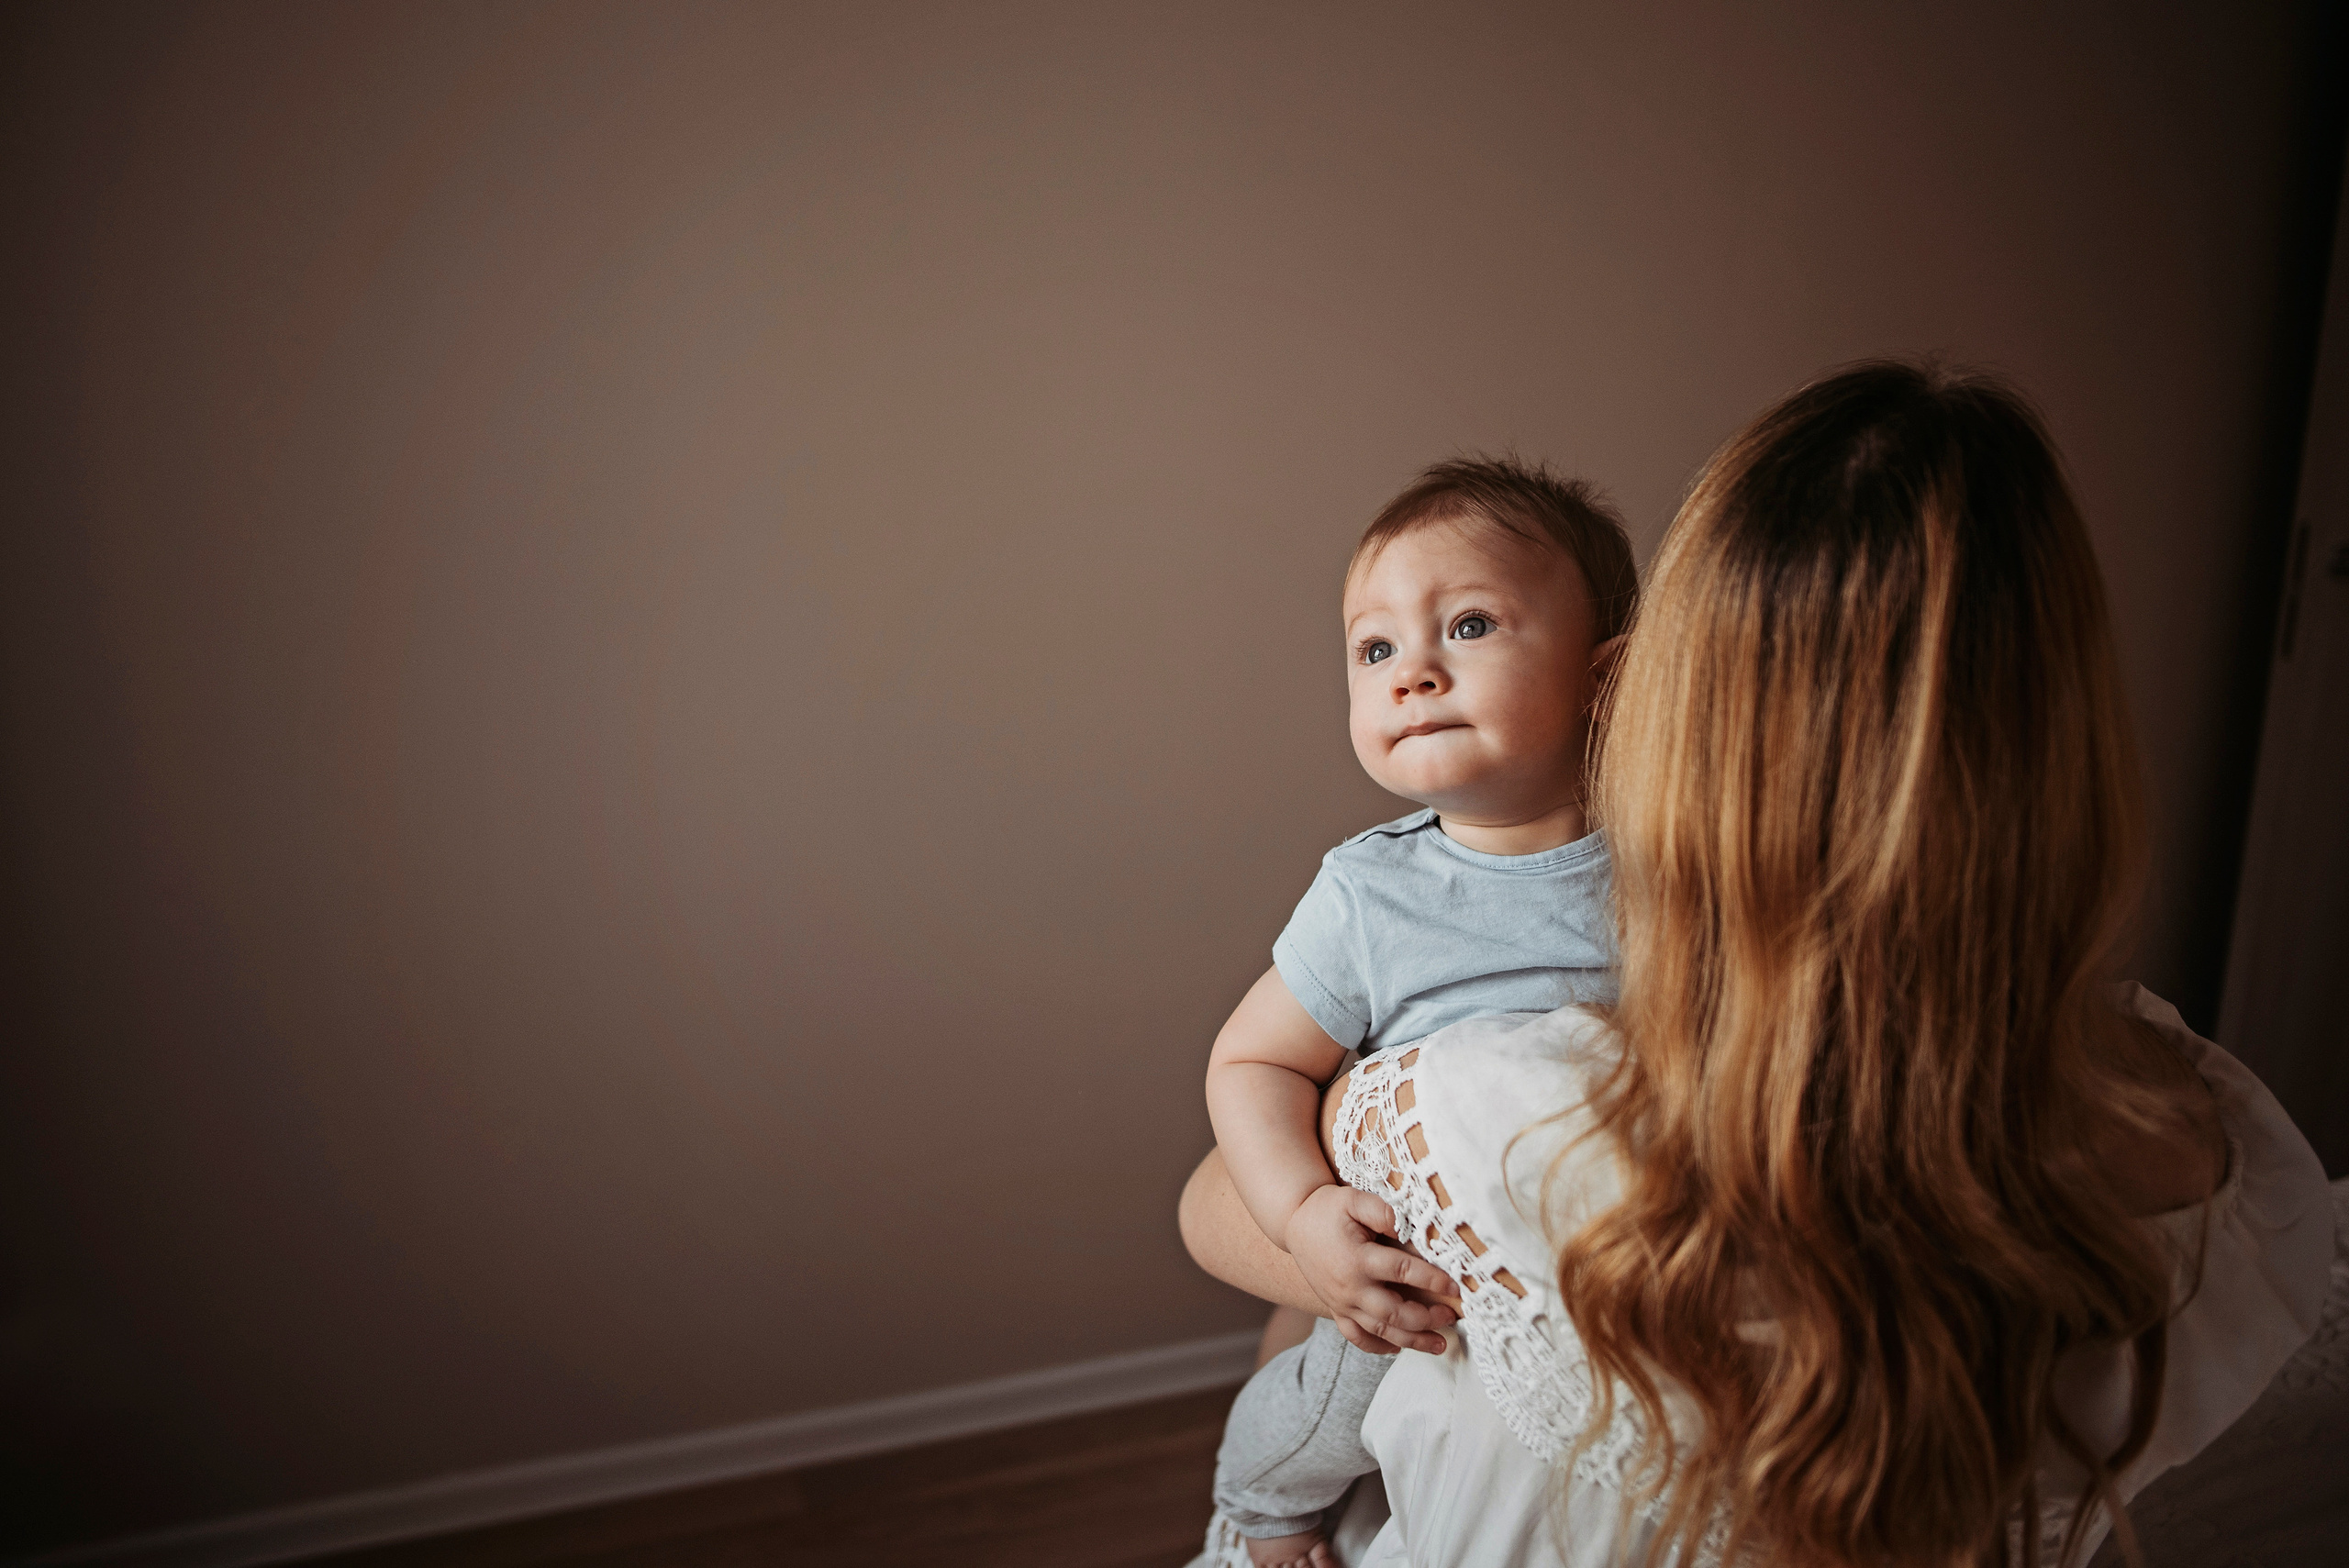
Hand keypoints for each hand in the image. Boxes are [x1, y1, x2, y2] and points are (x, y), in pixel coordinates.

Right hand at [1286, 1182, 1458, 1354]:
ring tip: (1439, 1345)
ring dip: (1412, 1341)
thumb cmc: (1328, 1209)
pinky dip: (1378, 1347)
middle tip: (1451, 1318)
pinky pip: (1356, 1337)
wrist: (1294, 1223)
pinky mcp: (1335, 1309)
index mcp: (1357, 1259)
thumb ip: (1382, 1211)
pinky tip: (1399, 1348)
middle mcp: (1350, 1287)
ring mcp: (1341, 1303)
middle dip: (1426, 1319)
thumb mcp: (1353, 1200)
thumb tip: (1408, 1227)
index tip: (1454, 1286)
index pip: (1401, 1271)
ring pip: (1380, 1331)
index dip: (1431, 1279)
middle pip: (1393, 1313)